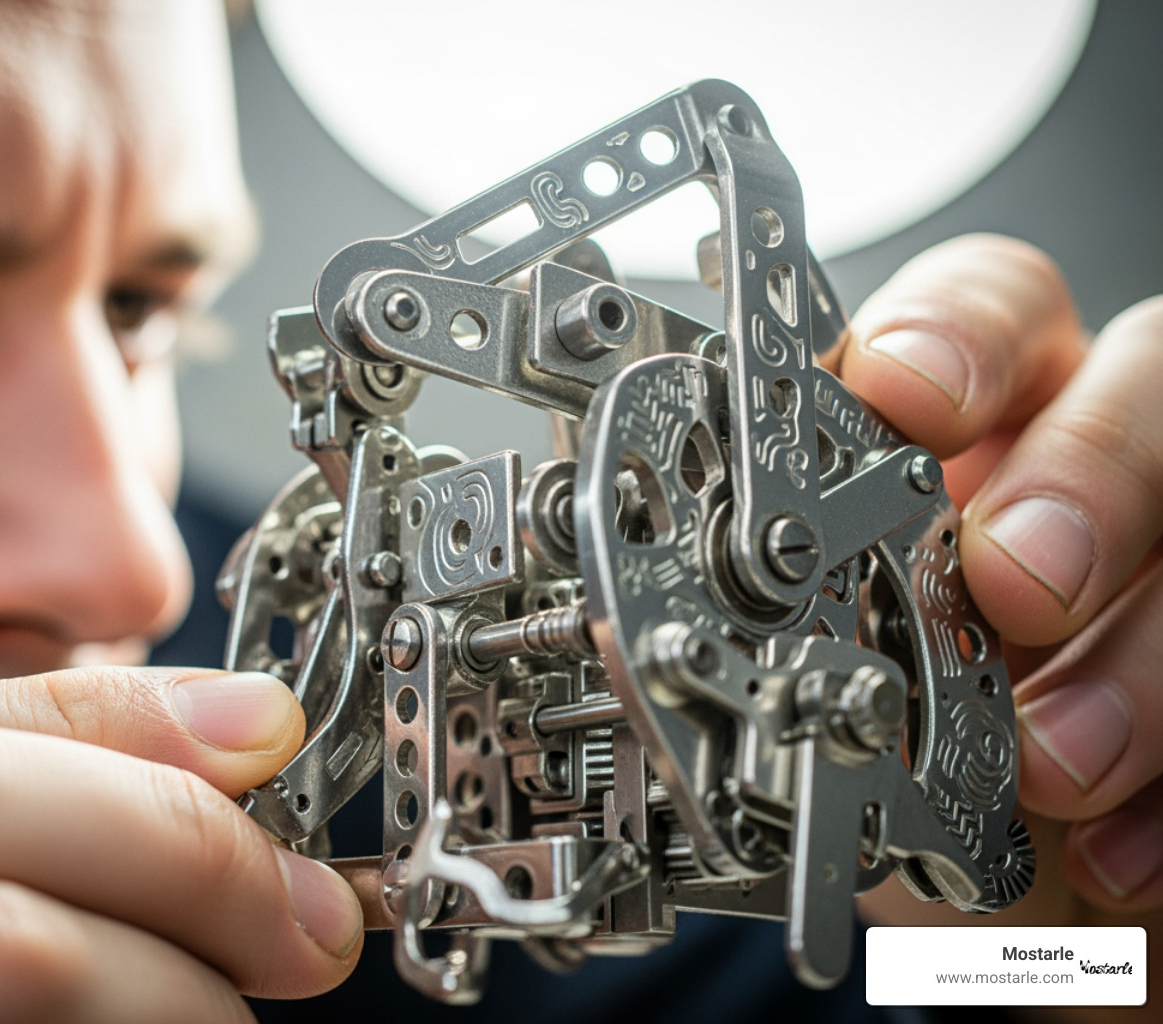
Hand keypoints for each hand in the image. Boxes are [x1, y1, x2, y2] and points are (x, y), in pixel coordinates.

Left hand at [826, 233, 1162, 912]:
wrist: (976, 899)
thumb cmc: (885, 759)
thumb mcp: (822, 672)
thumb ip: (796, 600)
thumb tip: (706, 576)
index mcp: (972, 436)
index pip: (992, 307)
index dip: (957, 330)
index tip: (903, 395)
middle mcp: (1086, 471)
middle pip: (1145, 379)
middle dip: (1085, 473)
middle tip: (1016, 587)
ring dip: (1141, 656)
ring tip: (1053, 765)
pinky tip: (1110, 856)